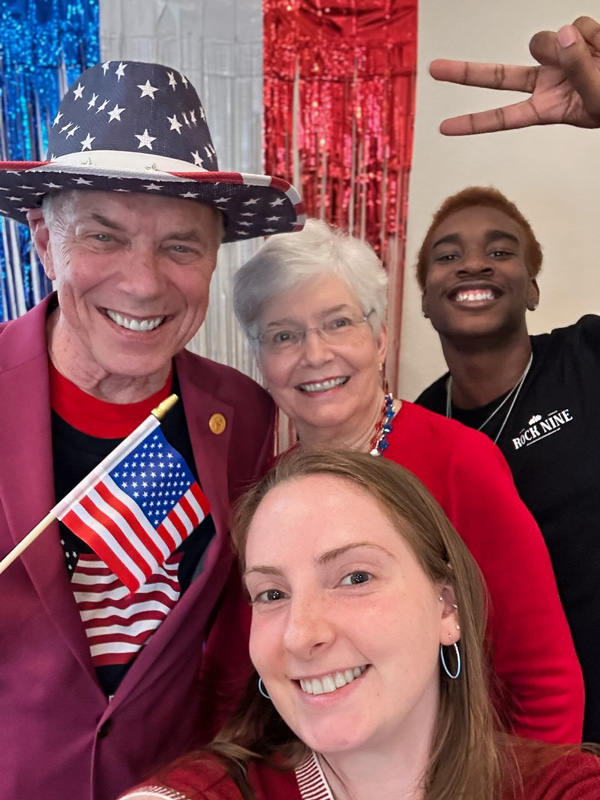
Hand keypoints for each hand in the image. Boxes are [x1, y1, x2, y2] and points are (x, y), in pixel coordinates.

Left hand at [431, 15, 599, 134]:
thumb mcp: (598, 99)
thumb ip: (578, 70)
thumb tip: (562, 35)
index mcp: (547, 109)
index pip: (503, 117)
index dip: (473, 123)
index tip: (443, 129)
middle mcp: (547, 83)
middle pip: (498, 77)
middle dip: (465, 72)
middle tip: (433, 70)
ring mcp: (561, 59)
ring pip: (545, 41)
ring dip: (572, 46)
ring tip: (599, 59)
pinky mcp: (577, 37)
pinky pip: (577, 25)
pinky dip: (594, 34)